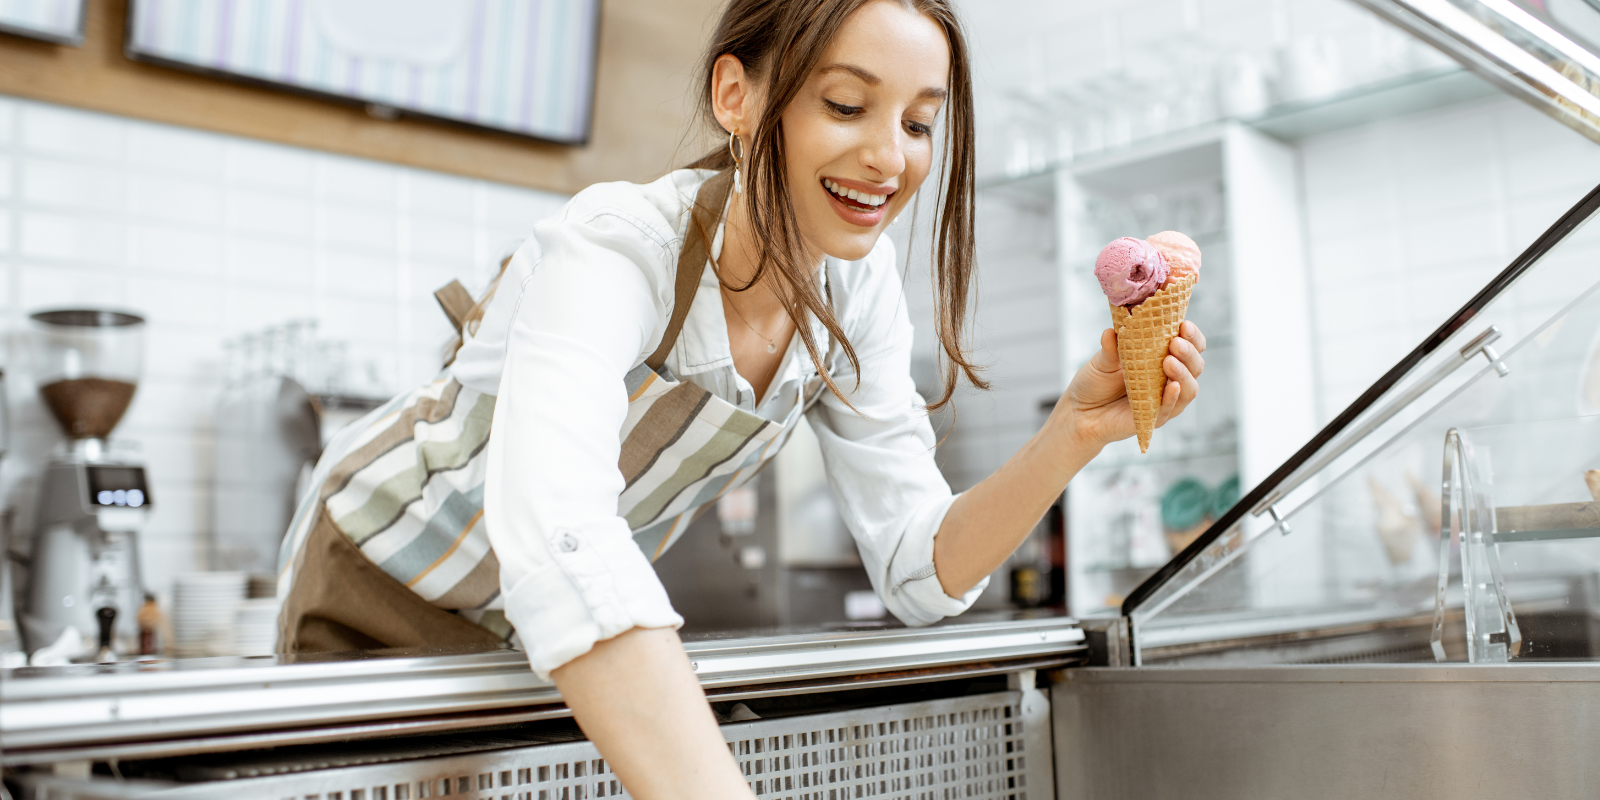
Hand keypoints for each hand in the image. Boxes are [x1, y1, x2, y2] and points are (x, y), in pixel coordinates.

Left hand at [1058, 320, 1206, 448]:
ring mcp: (1164, 400)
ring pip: (1189, 388)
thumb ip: (1110, 347)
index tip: (1183, 324)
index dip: (1192, 336)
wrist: (1078, 411)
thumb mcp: (1102, 361)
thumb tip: (1111, 330)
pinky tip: (1172, 386)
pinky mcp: (1154, 419)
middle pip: (1195, 365)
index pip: (1190, 346)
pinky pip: (1170, 409)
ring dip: (1183, 373)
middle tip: (1175, 343)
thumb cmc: (1095, 383)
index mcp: (1162, 358)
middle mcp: (1169, 379)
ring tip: (1169, 361)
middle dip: (1189, 352)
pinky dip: (1173, 398)